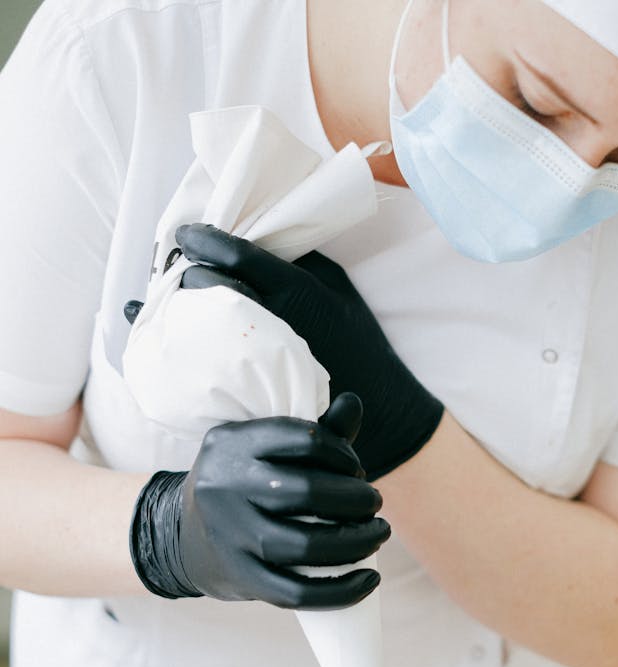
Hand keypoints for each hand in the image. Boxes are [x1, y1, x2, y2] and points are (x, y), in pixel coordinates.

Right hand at [129, 394, 389, 608]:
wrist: (184, 537)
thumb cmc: (245, 485)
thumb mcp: (264, 449)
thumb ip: (312, 432)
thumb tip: (354, 404)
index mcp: (233, 443)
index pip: (304, 439)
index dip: (343, 454)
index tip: (356, 469)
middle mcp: (226, 487)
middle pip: (308, 492)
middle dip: (357, 499)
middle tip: (374, 503)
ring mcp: (230, 536)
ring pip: (305, 545)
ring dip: (357, 541)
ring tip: (378, 533)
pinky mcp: (240, 577)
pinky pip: (296, 592)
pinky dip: (341, 591)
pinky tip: (369, 579)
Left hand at [172, 223, 443, 479]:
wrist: (376, 408)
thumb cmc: (358, 343)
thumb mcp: (338, 288)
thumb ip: (299, 261)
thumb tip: (258, 236)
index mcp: (295, 290)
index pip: (235, 254)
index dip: (203, 238)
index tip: (185, 233)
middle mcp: (270, 320)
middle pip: (206, 285)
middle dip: (185, 273)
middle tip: (180, 269)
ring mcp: (255, 356)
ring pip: (197, 321)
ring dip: (178, 306)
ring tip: (173, 301)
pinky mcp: (247, 387)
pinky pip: (202, 359)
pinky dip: (180, 344)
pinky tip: (166, 337)